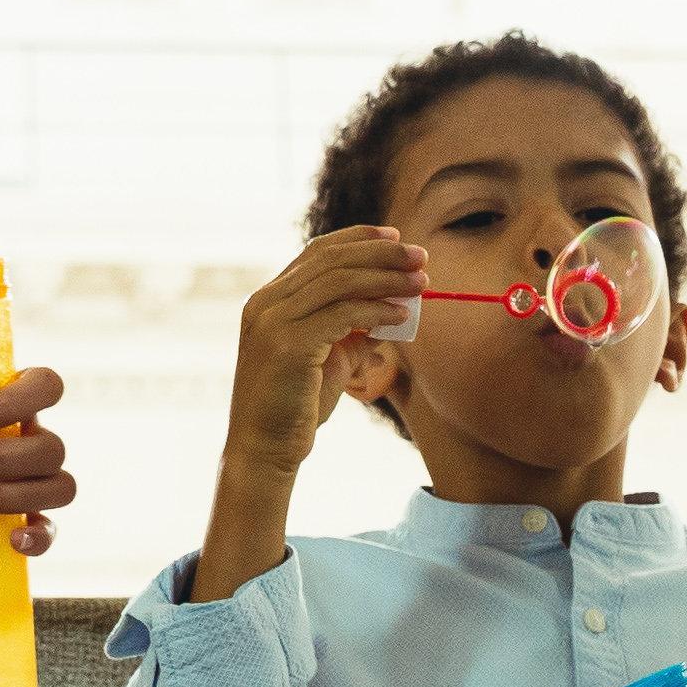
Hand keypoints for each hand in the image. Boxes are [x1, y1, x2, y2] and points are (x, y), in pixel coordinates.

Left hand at [0, 366, 70, 556]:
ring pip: (58, 487)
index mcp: (9, 398)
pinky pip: (46, 530)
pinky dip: (39, 537)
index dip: (20, 401)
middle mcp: (26, 436)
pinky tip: (13, 540)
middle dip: (2, 458)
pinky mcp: (12, 516)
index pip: (45, 386)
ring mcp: (24, 479)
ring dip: (18, 495)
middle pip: (50, 447)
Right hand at [219, 227, 423, 480]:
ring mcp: (272, 321)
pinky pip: (343, 315)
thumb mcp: (327, 359)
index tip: (395, 238)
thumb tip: (390, 311)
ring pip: (339, 282)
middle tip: (419, 256)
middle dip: (380, 254)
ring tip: (421, 282)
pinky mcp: (287, 344)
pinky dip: (377, 310)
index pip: (317, 252)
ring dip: (386, 278)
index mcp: (269, 299)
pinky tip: (402, 315)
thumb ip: (351, 332)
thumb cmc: (296, 407)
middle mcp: (266, 303)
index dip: (358, 240)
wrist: (265, 449)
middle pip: (331, 260)